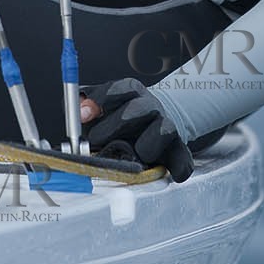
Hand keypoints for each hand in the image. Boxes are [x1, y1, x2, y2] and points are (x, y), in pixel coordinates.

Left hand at [79, 77, 193, 181]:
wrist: (154, 120)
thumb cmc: (120, 116)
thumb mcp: (100, 105)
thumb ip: (85, 104)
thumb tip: (79, 107)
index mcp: (132, 93)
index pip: (122, 89)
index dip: (102, 99)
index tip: (83, 114)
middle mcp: (152, 107)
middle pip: (140, 109)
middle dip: (116, 124)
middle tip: (96, 140)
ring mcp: (167, 127)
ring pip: (164, 130)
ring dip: (145, 146)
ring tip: (132, 156)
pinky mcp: (178, 150)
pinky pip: (183, 158)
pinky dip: (179, 168)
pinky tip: (171, 175)